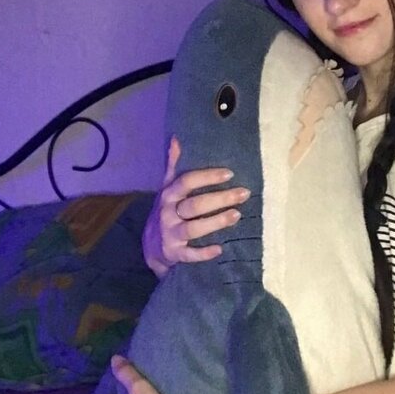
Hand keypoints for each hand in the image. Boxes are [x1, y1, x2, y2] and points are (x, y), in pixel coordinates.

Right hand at [142, 136, 250, 275]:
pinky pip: (189, 255)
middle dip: (219, 199)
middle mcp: (167, 213)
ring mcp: (170, 234)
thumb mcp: (167, 189)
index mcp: (168, 195)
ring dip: (215, 222)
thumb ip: (173, 166)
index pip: (186, 181)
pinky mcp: (174, 254)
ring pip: (193, 228)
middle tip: (244, 193)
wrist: (150, 247)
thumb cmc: (166, 212)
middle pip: (194, 205)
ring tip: (237, 215)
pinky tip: (220, 249)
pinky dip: (203, 253)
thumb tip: (176, 139)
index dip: (207, 177)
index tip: (230, 174)